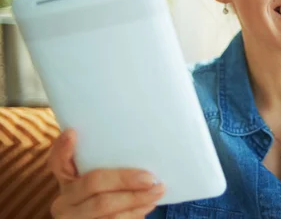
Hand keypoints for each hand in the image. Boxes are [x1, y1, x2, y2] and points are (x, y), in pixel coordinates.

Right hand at [48, 129, 164, 218]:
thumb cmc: (109, 195)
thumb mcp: (104, 179)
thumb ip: (109, 162)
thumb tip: (137, 141)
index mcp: (66, 182)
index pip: (59, 162)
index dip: (63, 148)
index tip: (73, 132)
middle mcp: (64, 202)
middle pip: (93, 183)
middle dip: (125, 180)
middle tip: (151, 178)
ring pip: (105, 207)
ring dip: (136, 199)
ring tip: (158, 190)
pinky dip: (134, 213)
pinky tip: (148, 205)